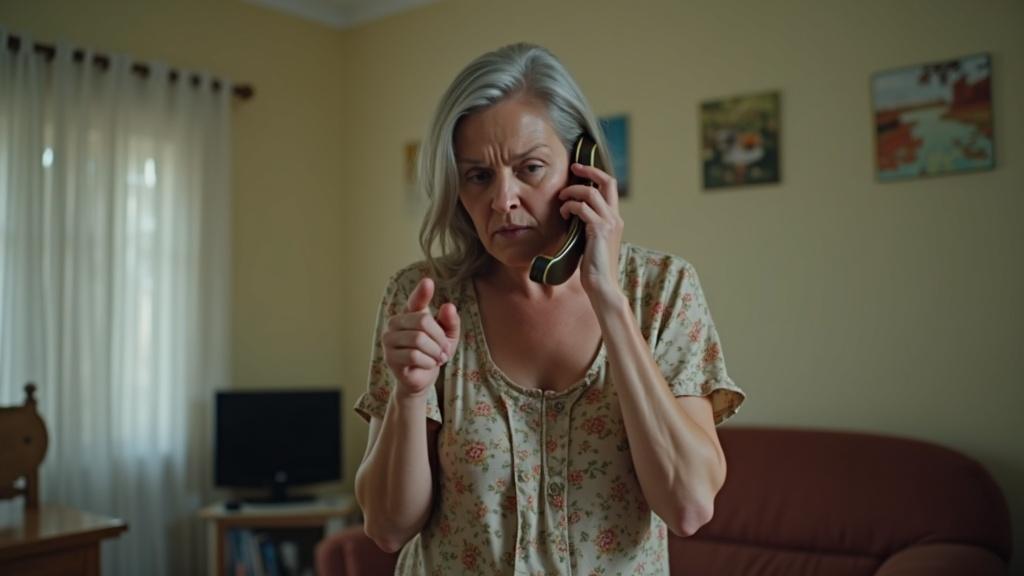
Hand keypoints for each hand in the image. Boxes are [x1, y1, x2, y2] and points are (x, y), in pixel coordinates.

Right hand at [381, 277, 460, 398]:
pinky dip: (428, 362)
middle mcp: (396, 322)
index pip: (415, 300)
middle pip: (423, 321)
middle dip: (439, 337)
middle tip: (445, 350)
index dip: (422, 292)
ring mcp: (390, 339)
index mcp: (410, 313)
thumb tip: (448, 306)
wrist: (423, 378)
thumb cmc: (434, 352)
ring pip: (418, 340)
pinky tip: (429, 364)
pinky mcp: (390, 357)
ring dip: (435, 351)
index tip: (428, 282)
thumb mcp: (449, 336)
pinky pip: (414, 356)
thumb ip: (450, 321)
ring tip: (438, 358)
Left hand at [558, 162, 623, 305]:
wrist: (602, 285)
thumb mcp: (590, 240)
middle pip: (608, 182)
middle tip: (573, 168)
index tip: (579, 169)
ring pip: (591, 193)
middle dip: (589, 171)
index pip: (610, 187)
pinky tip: (564, 214)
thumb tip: (571, 213)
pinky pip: (582, 209)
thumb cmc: (594, 267)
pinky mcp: (599, 230)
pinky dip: (570, 207)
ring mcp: (609, 223)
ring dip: (573, 192)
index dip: (595, 174)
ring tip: (561, 200)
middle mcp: (615, 217)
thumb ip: (586, 225)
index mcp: (614, 218)